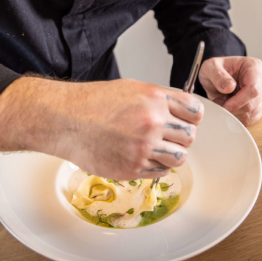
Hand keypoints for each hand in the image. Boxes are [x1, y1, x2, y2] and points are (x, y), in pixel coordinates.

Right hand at [53, 79, 203, 179]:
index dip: (191, 118)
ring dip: (170, 155)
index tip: (185, 121)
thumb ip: (158, 101)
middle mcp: (153, 122)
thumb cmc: (93, 102)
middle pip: (190, 137)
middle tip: (166, 137)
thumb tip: (179, 113)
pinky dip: (154, 167)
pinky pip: (160, 172)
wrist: (66, 119)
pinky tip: (140, 156)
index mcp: (155, 98)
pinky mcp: (133, 167)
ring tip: (154, 149)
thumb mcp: (132, 89)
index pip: (195, 112)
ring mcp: (143, 146)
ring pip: (179, 158)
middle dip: (180, 138)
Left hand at [198, 56, 261, 125]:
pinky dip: (238, 116)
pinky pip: (251, 118)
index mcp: (254, 66)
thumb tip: (230, 87)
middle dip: (233, 107)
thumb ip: (218, 75)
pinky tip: (230, 106)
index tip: (225, 106)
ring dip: (234, 112)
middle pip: (253, 103)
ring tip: (223, 102)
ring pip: (252, 113)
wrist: (219, 75)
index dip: (239, 101)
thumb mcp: (211, 67)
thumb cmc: (217, 69)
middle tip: (218, 101)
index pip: (253, 89)